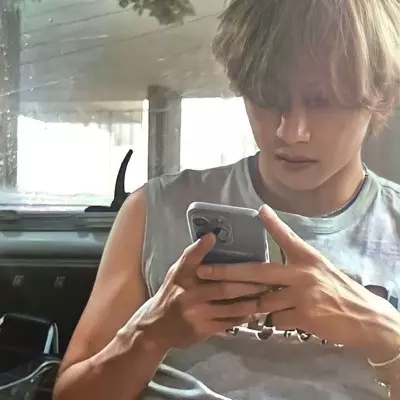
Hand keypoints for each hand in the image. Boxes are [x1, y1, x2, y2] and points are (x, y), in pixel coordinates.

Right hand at [138, 233, 266, 350]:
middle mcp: (188, 292)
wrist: (156, 327)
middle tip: (268, 279)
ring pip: (230, 306)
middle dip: (248, 284)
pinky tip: (255, 312)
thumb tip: (212, 237)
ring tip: (269, 296)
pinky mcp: (202, 329)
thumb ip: (192, 259)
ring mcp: (196, 313)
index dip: (201, 247)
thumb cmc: (171, 294)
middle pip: (222, 287)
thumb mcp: (176, 274)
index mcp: (181, 275)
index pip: (190, 258)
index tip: (212, 236)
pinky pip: (227, 322)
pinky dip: (243, 317)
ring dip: (251, 301)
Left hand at [197, 205, 399, 359]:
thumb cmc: (337, 289)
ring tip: (229, 302)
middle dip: (227, 272)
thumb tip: (273, 245)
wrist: (362, 318)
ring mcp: (302, 296)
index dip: (273, 223)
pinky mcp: (303, 317)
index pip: (286, 237)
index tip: (259, 210)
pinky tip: (277, 319)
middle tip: (204, 271)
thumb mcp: (318, 267)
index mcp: (306, 258)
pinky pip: (276, 319)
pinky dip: (273, 320)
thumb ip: (295, 256)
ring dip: (247, 303)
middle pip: (257, 272)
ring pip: (262, 300)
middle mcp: (302, 274)